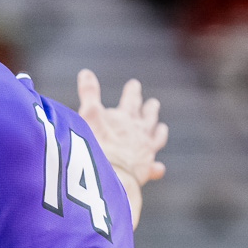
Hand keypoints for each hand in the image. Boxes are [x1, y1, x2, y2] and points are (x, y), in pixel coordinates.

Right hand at [77, 69, 166, 186]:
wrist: (109, 175)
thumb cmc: (96, 145)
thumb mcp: (88, 115)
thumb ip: (89, 94)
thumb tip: (86, 71)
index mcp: (126, 117)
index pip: (131, 99)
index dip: (132, 91)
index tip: (134, 84)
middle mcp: (140, 132)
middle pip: (148, 116)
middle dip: (149, 108)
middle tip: (153, 103)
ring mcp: (145, 152)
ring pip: (156, 138)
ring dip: (158, 131)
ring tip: (161, 128)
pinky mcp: (145, 171)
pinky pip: (153, 168)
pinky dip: (156, 168)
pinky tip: (158, 169)